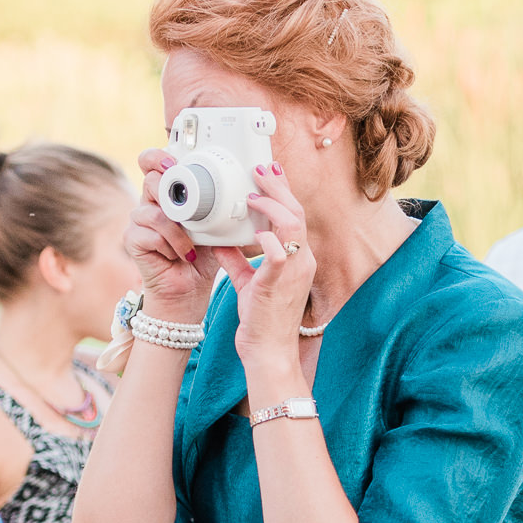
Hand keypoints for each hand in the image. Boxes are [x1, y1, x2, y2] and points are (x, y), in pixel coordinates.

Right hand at [127, 149, 224, 319]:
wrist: (190, 288)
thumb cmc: (204, 255)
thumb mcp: (218, 225)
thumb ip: (225, 205)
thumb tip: (252, 183)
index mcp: (169, 193)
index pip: (152, 162)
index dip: (157, 156)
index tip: (174, 160)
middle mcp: (150, 202)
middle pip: (150, 179)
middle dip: (169, 189)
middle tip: (184, 203)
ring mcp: (139, 221)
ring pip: (152, 210)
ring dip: (177, 229)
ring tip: (192, 245)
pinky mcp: (133, 240)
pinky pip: (151, 233)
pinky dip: (172, 245)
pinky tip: (182, 255)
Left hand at [215, 163, 313, 373]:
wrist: (268, 352)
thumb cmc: (261, 321)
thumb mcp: (247, 283)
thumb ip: (237, 261)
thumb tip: (220, 241)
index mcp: (297, 259)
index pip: (295, 216)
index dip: (283, 191)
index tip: (269, 172)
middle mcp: (302, 261)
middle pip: (296, 212)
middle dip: (278, 186)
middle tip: (259, 169)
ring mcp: (294, 272)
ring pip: (292, 224)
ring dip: (271, 204)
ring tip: (252, 193)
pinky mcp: (280, 283)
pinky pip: (278, 252)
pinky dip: (266, 237)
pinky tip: (252, 229)